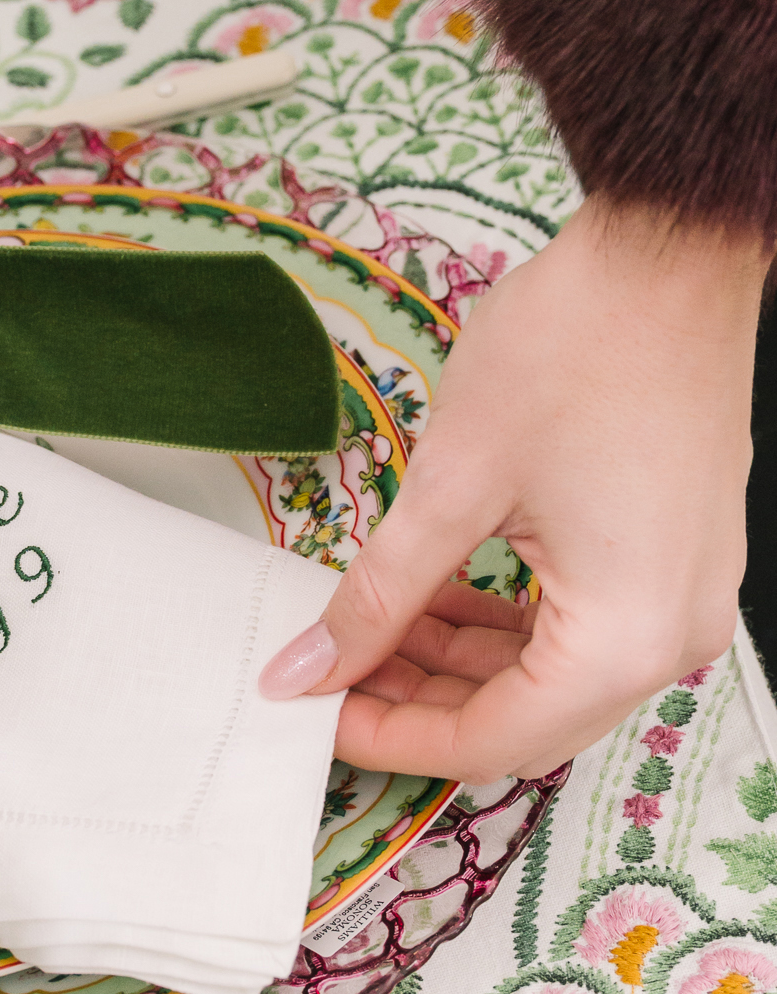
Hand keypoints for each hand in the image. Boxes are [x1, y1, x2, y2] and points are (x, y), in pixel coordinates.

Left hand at [259, 198, 767, 778]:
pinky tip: (436, 595)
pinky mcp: (674, 560)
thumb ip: (377, 594)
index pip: (490, 740)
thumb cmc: (574, 351)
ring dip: (457, 663)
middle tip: (331, 673)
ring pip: (550, 678)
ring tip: (370, 625)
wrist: (668, 253)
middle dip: (420, 705)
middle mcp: (672, 639)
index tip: (314, 713)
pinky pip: (582, 628)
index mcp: (625, 639)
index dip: (390, 738)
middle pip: (525, 721)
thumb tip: (311, 665)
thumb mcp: (451, 483)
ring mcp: (683, 599)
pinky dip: (505, 625)